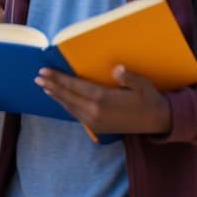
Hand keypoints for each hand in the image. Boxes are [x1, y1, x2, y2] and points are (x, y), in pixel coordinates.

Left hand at [36, 65, 171, 134]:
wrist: (159, 122)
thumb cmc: (150, 100)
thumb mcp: (142, 85)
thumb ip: (128, 77)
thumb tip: (116, 69)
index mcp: (103, 100)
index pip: (74, 86)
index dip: (58, 78)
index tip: (44, 71)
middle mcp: (94, 112)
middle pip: (67, 96)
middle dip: (51, 86)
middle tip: (37, 77)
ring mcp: (95, 121)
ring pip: (69, 106)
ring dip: (56, 96)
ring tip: (45, 87)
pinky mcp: (97, 127)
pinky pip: (76, 114)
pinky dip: (66, 105)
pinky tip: (61, 100)